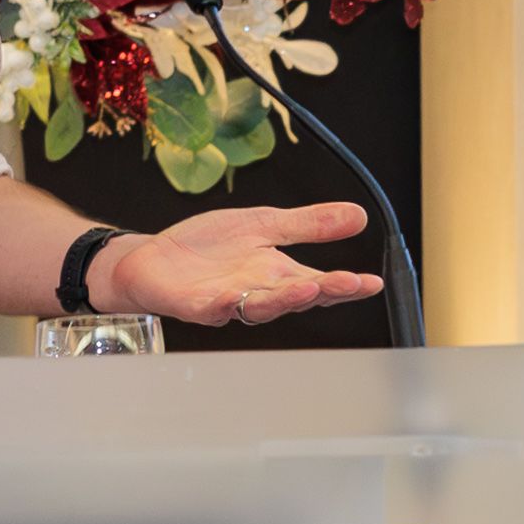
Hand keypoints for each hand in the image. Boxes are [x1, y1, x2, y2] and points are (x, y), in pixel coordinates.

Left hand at [97, 200, 386, 330]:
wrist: (152, 259)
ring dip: (284, 300)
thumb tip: (359, 216)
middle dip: (324, 292)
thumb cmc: (206, 248)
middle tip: (349, 284)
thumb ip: (308, 225)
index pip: (319, 283)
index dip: (345, 285)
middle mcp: (257, 293)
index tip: (372, 283)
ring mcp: (226, 302)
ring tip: (309, 289)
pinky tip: (238, 296)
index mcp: (277, 275)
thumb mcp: (264, 224)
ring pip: (260, 306)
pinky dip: (226, 303)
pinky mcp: (193, 305)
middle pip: (296, 297)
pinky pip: (213, 308)